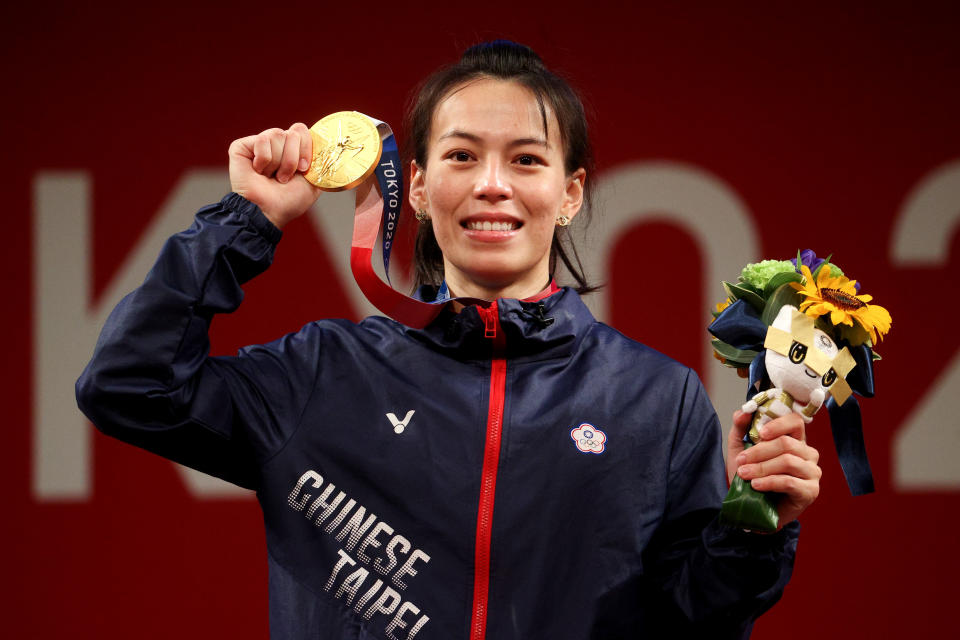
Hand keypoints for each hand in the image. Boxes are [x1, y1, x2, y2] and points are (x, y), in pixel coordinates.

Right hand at [228, 123, 319, 228]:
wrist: (269, 211)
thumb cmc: (289, 201)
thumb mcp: (314, 181)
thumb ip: (321, 161)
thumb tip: (328, 146)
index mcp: (292, 149)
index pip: (302, 130)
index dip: (305, 149)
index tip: (303, 169)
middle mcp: (276, 144)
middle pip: (292, 133)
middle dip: (291, 159)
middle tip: (284, 177)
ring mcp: (258, 144)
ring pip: (277, 135)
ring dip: (278, 163)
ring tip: (271, 176)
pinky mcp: (242, 147)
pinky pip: (262, 140)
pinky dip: (264, 160)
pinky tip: (258, 172)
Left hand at [727, 410, 821, 528]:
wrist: (752, 508)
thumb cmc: (750, 476)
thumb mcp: (740, 449)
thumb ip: (741, 428)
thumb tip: (743, 411)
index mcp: (795, 440)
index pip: (796, 422)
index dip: (779, 424)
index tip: (760, 433)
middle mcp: (808, 454)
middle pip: (787, 443)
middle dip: (760, 451)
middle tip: (742, 461)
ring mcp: (812, 473)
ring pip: (788, 461)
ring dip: (762, 467)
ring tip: (744, 474)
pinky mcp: (810, 491)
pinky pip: (790, 482)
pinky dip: (769, 482)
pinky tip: (756, 485)